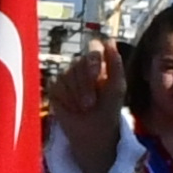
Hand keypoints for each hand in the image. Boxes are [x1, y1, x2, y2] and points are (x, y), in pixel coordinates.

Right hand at [47, 40, 121, 172]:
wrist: (94, 132)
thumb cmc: (109, 109)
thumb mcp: (117, 87)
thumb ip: (115, 64)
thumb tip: (109, 40)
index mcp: (98, 64)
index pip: (93, 49)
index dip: (93, 60)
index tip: (97, 74)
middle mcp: (81, 67)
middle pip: (79, 63)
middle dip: (86, 86)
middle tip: (91, 104)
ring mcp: (67, 77)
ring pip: (67, 76)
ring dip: (77, 96)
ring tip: (83, 108)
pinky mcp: (55, 88)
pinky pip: (57, 86)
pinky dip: (66, 100)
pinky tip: (72, 108)